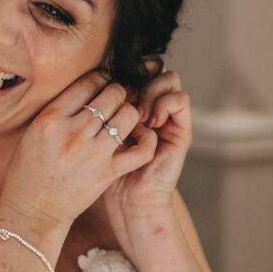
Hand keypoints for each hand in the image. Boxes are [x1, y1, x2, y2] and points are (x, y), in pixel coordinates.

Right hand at [0, 71, 156, 231]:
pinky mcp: (108, 172)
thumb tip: (85, 89)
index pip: (87, 82)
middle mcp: (74, 132)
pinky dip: (147, 139)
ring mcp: (93, 153)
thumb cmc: (29, 171)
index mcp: (51, 119)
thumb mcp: (33, 132)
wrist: (33, 211)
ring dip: (130, 112)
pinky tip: (140, 137)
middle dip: (117, 93)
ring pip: (129, 114)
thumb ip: (58, 110)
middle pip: (112, 94)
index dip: (99, 79)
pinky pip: (141, 149)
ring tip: (123, 118)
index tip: (101, 84)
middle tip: (115, 100)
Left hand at [102, 69, 191, 240]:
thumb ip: (95, 109)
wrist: (126, 204)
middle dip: (137, 77)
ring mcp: (168, 118)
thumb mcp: (92, 137)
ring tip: (136, 113)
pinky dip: (165, 104)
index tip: (104, 86)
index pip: (132, 69)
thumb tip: (91, 77)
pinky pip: (180, 100)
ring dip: (151, 90)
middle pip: (153, 68)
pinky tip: (149, 122)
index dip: (121, 70)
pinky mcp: (181, 131)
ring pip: (169, 78)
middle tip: (122, 98)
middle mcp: (151, 107)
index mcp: (130, 105)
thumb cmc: (101, 173)